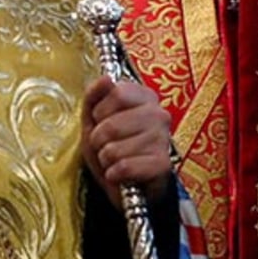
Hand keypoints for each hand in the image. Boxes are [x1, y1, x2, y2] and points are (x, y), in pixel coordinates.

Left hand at [80, 76, 173, 208]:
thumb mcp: (93, 117)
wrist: (125, 180)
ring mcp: (163, 139)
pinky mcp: (163, 164)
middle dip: (98, 139)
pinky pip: (124, 167)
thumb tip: (106, 78)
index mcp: (144, 96)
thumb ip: (94, 95)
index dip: (100, 111)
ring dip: (105, 159)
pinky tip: (120, 173)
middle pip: (111, 124)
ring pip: (114, 149)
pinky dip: (114, 173)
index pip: (117, 92)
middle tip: (105, 145)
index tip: (101, 120)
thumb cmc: (110, 144)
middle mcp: (159, 114)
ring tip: (114, 159)